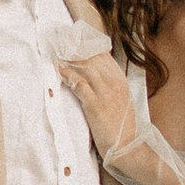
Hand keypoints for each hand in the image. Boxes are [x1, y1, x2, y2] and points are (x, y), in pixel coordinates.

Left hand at [51, 30, 132, 151]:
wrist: (128, 147)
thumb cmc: (122, 127)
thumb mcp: (120, 101)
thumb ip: (109, 87)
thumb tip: (94, 77)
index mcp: (120, 80)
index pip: (103, 55)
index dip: (87, 45)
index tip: (74, 37)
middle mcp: (114, 82)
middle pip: (92, 57)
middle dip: (76, 46)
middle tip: (60, 38)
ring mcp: (105, 92)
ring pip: (85, 67)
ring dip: (70, 57)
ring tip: (56, 49)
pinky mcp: (95, 104)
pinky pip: (79, 84)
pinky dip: (68, 74)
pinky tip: (59, 68)